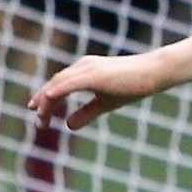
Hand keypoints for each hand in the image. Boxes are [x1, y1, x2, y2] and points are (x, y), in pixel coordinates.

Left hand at [29, 51, 168, 130]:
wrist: (154, 72)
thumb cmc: (133, 86)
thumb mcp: (105, 103)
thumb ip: (86, 113)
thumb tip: (68, 125)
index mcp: (84, 70)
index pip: (59, 83)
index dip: (46, 98)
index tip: (38, 112)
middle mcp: (82, 66)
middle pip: (55, 83)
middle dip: (42, 101)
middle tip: (37, 119)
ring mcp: (88, 69)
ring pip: (59, 84)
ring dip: (47, 100)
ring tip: (41, 118)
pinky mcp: (94, 75)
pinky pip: (70, 83)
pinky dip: (58, 90)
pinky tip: (49, 98)